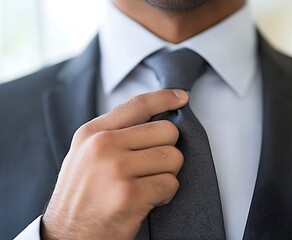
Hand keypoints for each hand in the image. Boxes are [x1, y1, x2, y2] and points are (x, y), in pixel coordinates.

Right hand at [41, 89, 187, 239]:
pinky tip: (147, 201)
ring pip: (173, 157)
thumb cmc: (81, 196)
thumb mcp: (86, 155)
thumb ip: (115, 134)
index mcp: (92, 133)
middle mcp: (103, 146)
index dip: (165, 98)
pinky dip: (165, 195)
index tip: (181, 97)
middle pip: (166, 131)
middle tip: (150, 168)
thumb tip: (155, 118)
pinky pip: (171, 184)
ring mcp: (116, 169)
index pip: (138, 105)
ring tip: (146, 185)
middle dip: (167, 151)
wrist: (68, 236)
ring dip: (167, 174)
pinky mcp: (130, 195)